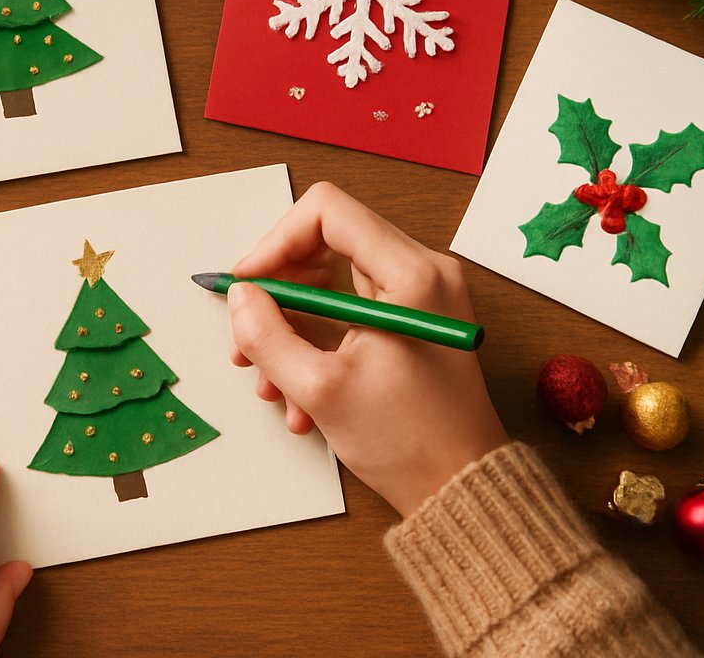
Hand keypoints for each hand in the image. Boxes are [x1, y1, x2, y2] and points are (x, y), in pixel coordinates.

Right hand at [227, 182, 507, 516]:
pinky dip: (316, 344)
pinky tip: (300, 397)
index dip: (275, 242)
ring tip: (270, 381)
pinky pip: (349, 312)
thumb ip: (268, 335)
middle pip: (325, 244)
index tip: (248, 284)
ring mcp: (420, 297)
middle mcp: (422, 273)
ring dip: (290, 329)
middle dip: (277, 293)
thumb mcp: (320, 390)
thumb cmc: (411, 442)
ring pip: (331, 283)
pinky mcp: (412, 322)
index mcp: (412, 275)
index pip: (327, 212)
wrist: (462, 490)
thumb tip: (240, 298)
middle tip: (248, 334)